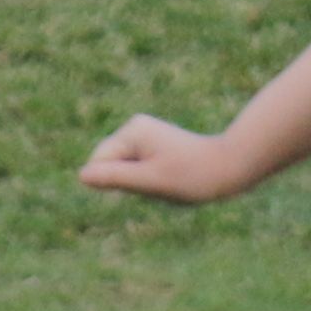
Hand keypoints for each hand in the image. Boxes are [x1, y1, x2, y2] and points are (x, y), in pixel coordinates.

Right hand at [78, 114, 243, 200]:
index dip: (118, 183)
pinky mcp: (151, 143)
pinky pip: (135, 167)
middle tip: (160, 183)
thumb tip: (82, 176)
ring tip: (166, 180)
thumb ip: (116, 178)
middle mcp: (134, 127)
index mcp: (132, 132)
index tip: (149, 183)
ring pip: (122, 168)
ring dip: (138, 182)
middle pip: (109, 165)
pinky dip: (147, 179)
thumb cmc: (192, 176)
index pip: (100, 165)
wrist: (228, 166)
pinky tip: (168, 177)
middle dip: (127, 182)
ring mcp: (143, 134)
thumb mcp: (151, 181)